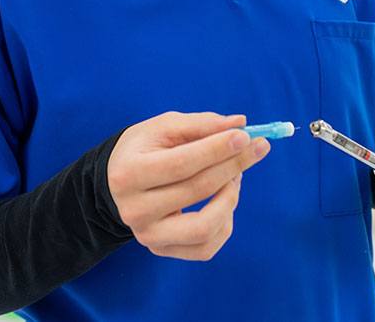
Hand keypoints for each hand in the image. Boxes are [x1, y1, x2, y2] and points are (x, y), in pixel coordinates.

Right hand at [107, 111, 270, 260]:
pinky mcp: (162, 250)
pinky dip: (225, 221)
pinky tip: (224, 198)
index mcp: (129, 173)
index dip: (216, 149)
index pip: (181, 163)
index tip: (246, 135)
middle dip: (233, 165)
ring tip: (235, 175)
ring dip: (230, 197)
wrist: (117, 182)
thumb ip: (201, 124)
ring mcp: (148, 235)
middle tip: (257, 147)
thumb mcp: (164, 127)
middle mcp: (135, 210)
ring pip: (205, 227)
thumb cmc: (145, 148)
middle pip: (197, 190)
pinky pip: (206, 246)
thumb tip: (241, 123)